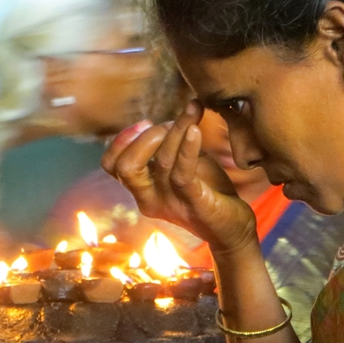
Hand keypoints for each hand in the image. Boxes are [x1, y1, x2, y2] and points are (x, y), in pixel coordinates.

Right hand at [101, 101, 257, 255]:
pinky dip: (187, 147)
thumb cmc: (207, 191)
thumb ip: (168, 147)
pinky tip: (195, 129)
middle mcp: (150, 199)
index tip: (146, 124)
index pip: (111, 165)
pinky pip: (183, 174)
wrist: (232, 227)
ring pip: (161, 161)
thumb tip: (166, 117)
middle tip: (168, 124)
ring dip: (175, 131)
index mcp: (142, 190)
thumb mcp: (182, 165)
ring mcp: (171, 203)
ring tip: (192, 115)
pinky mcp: (195, 203)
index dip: (122, 140)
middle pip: (124, 167)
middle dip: (145, 136)